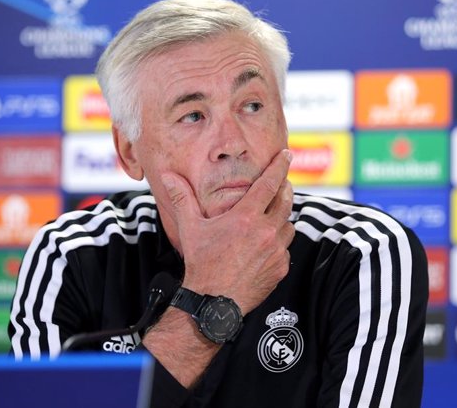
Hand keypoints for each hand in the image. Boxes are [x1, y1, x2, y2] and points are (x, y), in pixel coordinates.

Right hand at [161, 149, 294, 314]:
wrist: (212, 302)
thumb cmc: (201, 263)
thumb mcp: (190, 228)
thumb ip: (182, 198)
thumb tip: (169, 175)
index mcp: (246, 217)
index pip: (269, 183)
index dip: (280, 166)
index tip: (287, 155)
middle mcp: (265, 232)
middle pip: (285, 201)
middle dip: (285, 189)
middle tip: (282, 184)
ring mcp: (276, 251)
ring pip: (288, 226)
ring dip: (282, 219)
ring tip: (270, 218)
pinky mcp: (281, 268)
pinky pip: (286, 249)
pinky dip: (279, 244)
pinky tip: (265, 247)